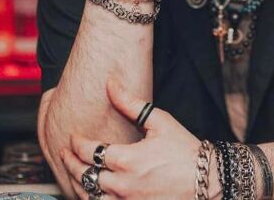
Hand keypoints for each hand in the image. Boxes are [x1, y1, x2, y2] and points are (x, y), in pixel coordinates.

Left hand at [60, 78, 200, 198]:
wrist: (208, 180)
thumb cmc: (185, 150)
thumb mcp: (160, 122)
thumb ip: (131, 104)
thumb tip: (111, 84)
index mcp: (128, 160)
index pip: (90, 151)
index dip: (77, 143)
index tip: (74, 137)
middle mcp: (123, 185)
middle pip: (84, 175)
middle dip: (70, 163)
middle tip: (65, 154)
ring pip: (90, 198)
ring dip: (78, 185)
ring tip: (74, 174)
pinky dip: (94, 199)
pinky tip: (92, 192)